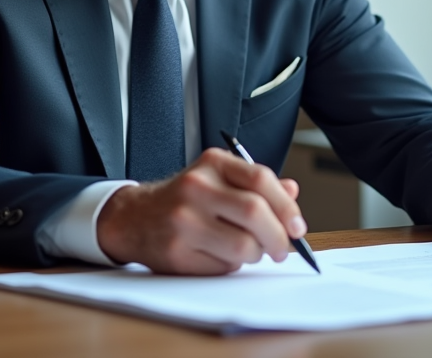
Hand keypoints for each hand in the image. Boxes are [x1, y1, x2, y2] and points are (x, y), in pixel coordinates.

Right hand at [95, 148, 306, 274]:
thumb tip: (292, 192)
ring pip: (243, 246)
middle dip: (278, 237)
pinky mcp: (177, 252)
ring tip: (248, 251)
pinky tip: (220, 256)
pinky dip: (231, 266)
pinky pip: (223, 267)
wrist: (134, 217)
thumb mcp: (219, 179)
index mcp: (213, 163)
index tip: (297, 227)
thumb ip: (256, 185)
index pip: (261, 179)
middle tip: (283, 249)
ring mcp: (184, 220)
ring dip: (255, 254)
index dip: (286, 207)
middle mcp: (197, 187)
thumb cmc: (185, 199)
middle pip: (255, 213)